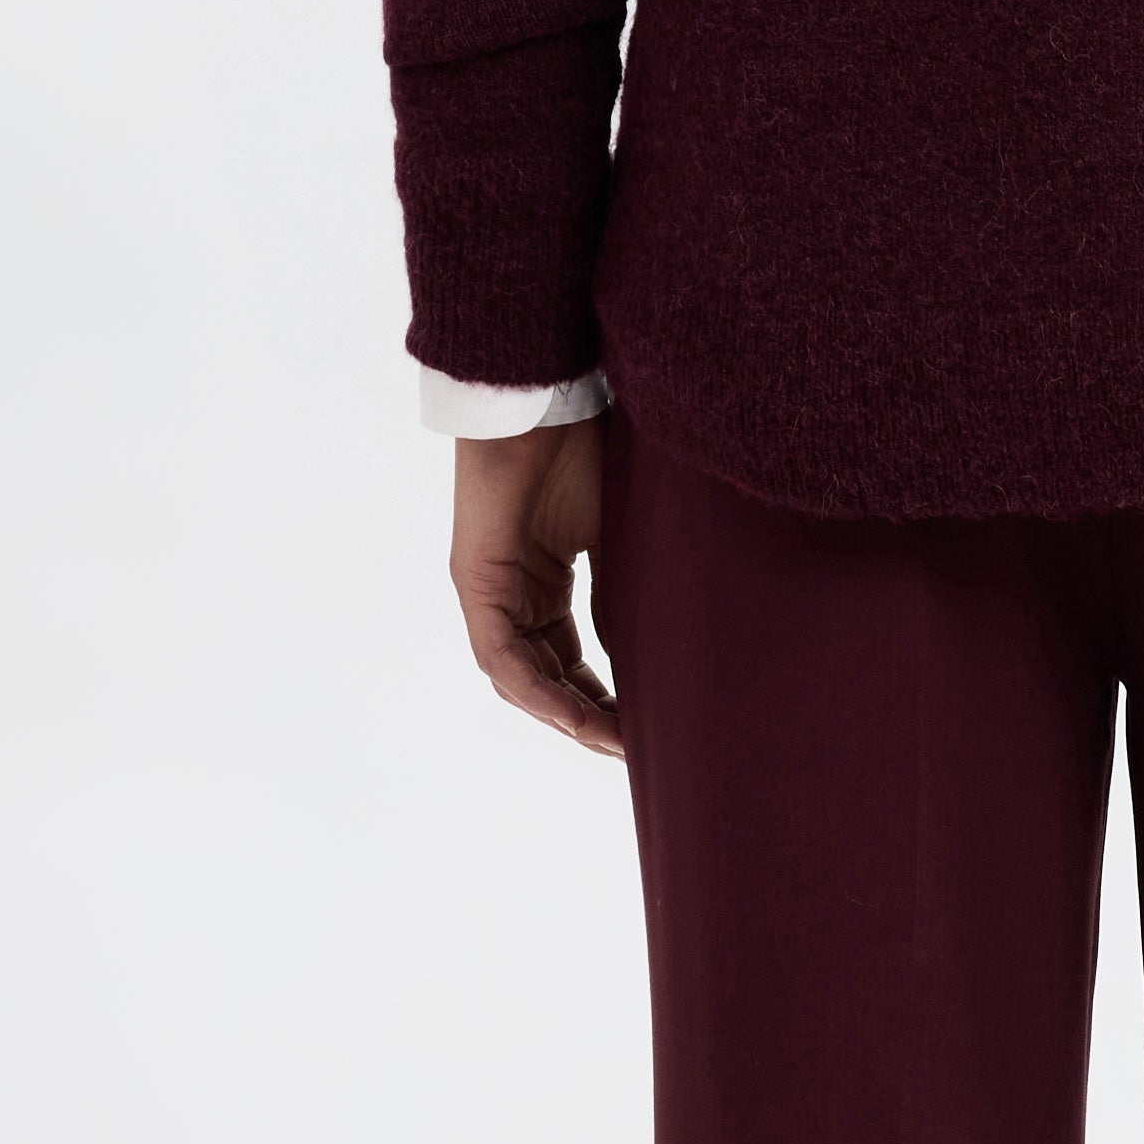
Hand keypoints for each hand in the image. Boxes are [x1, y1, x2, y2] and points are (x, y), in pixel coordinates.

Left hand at [450, 422, 618, 755]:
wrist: (549, 393)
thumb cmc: (591, 444)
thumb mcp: (622, 531)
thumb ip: (631, 582)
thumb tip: (669, 637)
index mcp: (543, 579)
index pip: (568, 658)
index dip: (604, 697)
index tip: (645, 724)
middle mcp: (510, 591)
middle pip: (544, 677)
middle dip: (588, 718)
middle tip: (633, 749)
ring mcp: (488, 588)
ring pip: (519, 677)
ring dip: (564, 715)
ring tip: (612, 743)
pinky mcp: (475, 580)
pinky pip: (501, 655)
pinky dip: (537, 690)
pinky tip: (573, 715)